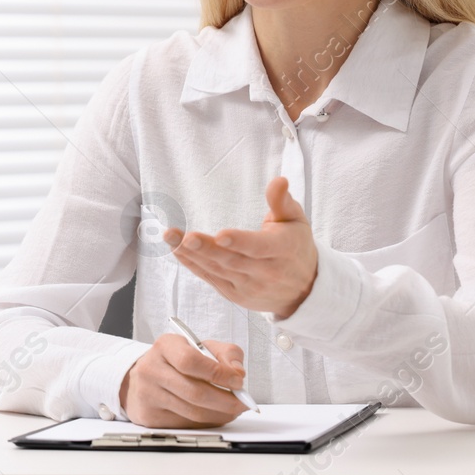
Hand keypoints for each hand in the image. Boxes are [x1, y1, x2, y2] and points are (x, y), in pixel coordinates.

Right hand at [118, 332, 249, 427]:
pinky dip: (208, 422)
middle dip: (226, 401)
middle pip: (195, 392)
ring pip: (194, 413)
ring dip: (221, 414)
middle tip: (243, 402)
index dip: (219, 374)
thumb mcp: (201, 347)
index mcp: (165, 346)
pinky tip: (215, 414)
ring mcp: (148, 394)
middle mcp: (152, 369)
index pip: (191, 361)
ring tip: (233, 409)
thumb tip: (238, 373)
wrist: (144, 376)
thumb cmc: (177, 360)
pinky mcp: (150, 416)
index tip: (238, 381)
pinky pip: (188, 425)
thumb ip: (226, 354)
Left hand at [164, 176, 318, 318]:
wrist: (303, 290)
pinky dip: (192, 264)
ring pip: (217, 270)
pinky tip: (177, 250)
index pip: (259, 247)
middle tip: (185, 235)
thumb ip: (282, 201)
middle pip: (232, 260)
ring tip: (171, 237)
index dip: (240, 241)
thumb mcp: (296, 221)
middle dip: (206, 248)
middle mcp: (266, 272)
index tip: (220, 235)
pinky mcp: (235, 294)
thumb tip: (279, 180)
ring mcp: (249, 286)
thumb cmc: (296, 247)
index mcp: (283, 250)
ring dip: (191, 254)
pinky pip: (210, 278)